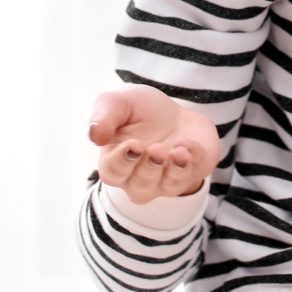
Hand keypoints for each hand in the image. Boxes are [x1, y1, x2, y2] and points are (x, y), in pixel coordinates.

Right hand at [90, 84, 221, 203]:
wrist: (174, 112)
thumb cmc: (140, 112)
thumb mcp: (119, 103)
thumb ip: (104, 116)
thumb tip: (95, 135)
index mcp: (116, 163)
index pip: (113, 173)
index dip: (122, 162)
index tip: (133, 144)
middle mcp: (140, 179)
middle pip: (141, 188)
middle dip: (150, 169)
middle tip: (156, 148)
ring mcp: (168, 179)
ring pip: (170, 187)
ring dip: (175, 171)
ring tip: (178, 151)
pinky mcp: (193, 170)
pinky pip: (196, 172)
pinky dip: (194, 158)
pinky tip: (188, 143)